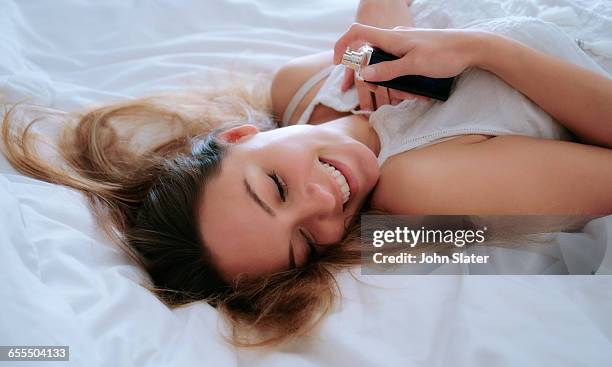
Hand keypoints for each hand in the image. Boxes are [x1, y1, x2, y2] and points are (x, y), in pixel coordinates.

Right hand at [335, 23, 485, 81]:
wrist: (472, 47)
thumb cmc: (445, 54)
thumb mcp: (414, 65)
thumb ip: (388, 70)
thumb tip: (364, 73)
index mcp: (391, 38)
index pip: (357, 33)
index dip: (342, 45)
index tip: (339, 64)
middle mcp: (394, 39)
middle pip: (369, 56)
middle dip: (371, 77)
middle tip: (378, 94)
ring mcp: (404, 45)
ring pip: (385, 65)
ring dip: (390, 83)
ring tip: (408, 96)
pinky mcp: (414, 52)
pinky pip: (398, 66)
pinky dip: (401, 80)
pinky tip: (414, 91)